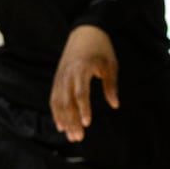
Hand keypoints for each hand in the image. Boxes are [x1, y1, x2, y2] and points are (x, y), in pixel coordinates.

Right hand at [50, 25, 119, 141]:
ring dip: (63, 120)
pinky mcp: (58, 78)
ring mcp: (61, 76)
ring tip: (70, 135)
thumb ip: (111, 85)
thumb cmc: (101, 48)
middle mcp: (68, 74)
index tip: (87, 123)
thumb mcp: (111, 64)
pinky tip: (60, 125)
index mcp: (82, 69)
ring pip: (58, 102)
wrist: (85, 31)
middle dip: (71, 121)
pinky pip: (54, 98)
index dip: (83, 109)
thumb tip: (115, 105)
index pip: (81, 93)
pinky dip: (56, 112)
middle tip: (78, 138)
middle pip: (67, 101)